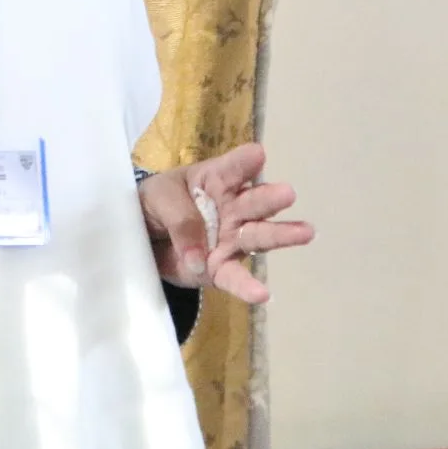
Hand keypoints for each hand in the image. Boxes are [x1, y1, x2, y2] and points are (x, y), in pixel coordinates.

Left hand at [137, 143, 312, 303]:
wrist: (141, 237)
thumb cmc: (154, 204)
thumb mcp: (159, 199)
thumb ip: (180, 220)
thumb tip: (199, 257)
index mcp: (215, 181)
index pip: (232, 168)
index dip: (244, 161)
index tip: (257, 154)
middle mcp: (231, 209)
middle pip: (253, 203)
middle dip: (269, 198)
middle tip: (287, 193)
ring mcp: (230, 240)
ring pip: (257, 237)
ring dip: (280, 235)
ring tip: (306, 232)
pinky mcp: (220, 270)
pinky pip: (235, 278)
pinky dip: (248, 288)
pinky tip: (263, 294)